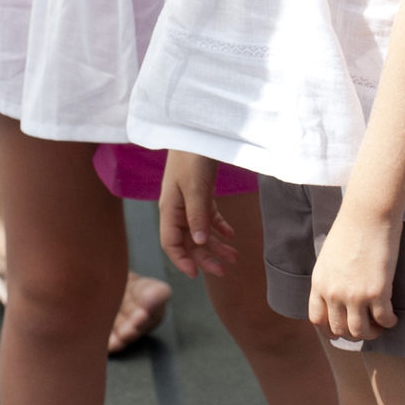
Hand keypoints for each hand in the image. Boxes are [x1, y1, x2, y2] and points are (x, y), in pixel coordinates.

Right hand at [159, 150, 237, 277]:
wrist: (196, 129)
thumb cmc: (192, 156)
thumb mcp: (195, 187)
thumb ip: (197, 215)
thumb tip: (198, 242)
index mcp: (169, 208)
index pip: (170, 243)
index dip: (182, 260)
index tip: (197, 275)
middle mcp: (177, 208)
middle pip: (188, 241)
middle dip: (205, 257)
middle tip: (225, 270)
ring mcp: (188, 200)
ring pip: (200, 231)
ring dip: (216, 245)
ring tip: (234, 257)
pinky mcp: (200, 192)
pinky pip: (208, 217)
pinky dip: (219, 227)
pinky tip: (231, 235)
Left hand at [308, 205, 400, 342]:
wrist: (368, 214)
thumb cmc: (351, 229)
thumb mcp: (329, 257)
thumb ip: (329, 279)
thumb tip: (337, 296)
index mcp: (319, 283)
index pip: (317, 320)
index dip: (330, 330)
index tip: (342, 330)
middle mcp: (334, 293)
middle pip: (339, 330)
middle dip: (353, 334)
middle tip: (366, 328)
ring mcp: (355, 295)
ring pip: (360, 331)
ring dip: (372, 333)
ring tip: (380, 326)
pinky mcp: (377, 292)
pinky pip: (383, 319)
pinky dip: (389, 323)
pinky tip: (393, 318)